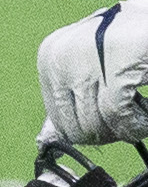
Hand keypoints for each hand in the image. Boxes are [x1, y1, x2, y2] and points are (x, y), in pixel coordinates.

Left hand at [39, 0, 147, 148]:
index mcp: (50, 60)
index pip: (60, 120)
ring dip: (125, 129)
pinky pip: (120, 116)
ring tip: (138, 112)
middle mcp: (60, 58)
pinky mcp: (115, 64)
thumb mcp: (88, 68)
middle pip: (77, 127)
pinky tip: (145, 116)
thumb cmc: (124, 46)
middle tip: (128, 121)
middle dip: (108, 134)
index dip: (91, 133)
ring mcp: (85, 60)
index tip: (112, 127)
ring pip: (99, 124)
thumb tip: (48, 140)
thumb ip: (72, 100)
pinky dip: (137, 125)